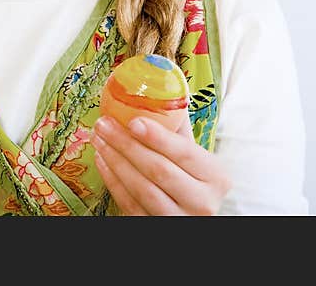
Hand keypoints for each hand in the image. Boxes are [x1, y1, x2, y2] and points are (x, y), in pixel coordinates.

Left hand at [91, 114, 231, 214]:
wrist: (192, 213)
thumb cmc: (193, 178)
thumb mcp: (196, 155)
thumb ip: (178, 127)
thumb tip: (159, 86)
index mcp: (217, 177)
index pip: (184, 153)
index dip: (157, 137)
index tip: (133, 121)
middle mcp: (202, 202)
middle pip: (159, 170)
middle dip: (127, 145)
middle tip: (104, 124)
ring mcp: (179, 219)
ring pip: (142, 189)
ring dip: (115, 161)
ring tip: (98, 138)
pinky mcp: (156, 228)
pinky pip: (130, 204)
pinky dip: (112, 181)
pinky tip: (102, 160)